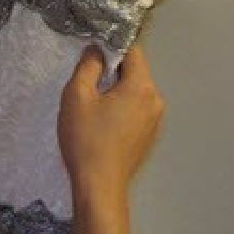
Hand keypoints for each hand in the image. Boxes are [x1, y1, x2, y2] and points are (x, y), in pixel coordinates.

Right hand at [58, 44, 164, 204]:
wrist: (99, 185)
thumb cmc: (87, 139)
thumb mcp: (77, 96)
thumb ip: (88, 66)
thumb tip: (96, 50)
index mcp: (142, 87)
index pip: (132, 52)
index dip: (111, 48)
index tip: (92, 56)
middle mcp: (155, 100)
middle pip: (135, 72)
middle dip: (112, 71)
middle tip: (87, 83)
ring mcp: (155, 120)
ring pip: (135, 91)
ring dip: (116, 90)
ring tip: (93, 105)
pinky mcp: (149, 135)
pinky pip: (136, 109)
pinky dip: (122, 107)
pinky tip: (103, 122)